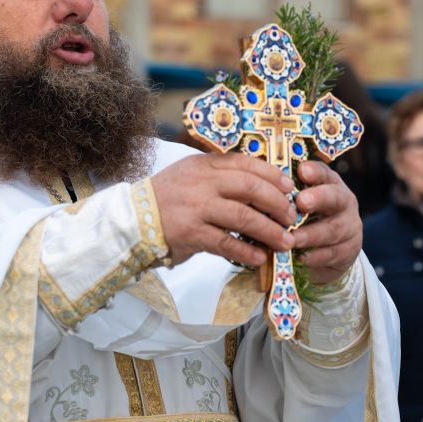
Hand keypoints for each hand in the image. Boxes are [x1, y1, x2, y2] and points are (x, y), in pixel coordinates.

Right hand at [150, 153, 297, 266]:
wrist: (131, 219)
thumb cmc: (167, 198)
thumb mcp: (191, 175)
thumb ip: (220, 177)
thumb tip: (260, 188)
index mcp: (205, 165)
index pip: (246, 163)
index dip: (272, 175)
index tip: (288, 187)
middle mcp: (202, 183)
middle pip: (251, 188)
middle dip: (277, 203)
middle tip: (291, 217)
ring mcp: (197, 208)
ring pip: (244, 216)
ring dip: (269, 231)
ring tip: (285, 242)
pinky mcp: (192, 234)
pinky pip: (226, 243)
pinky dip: (246, 251)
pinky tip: (259, 258)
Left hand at [290, 161, 361, 284]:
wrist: (329, 249)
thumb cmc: (306, 219)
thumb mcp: (298, 203)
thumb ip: (284, 196)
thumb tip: (257, 190)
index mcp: (329, 184)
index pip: (323, 173)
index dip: (314, 171)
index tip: (302, 171)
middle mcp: (343, 201)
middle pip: (335, 197)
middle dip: (318, 198)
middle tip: (301, 202)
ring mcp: (349, 226)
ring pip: (333, 229)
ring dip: (311, 234)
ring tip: (292, 238)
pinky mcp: (349, 250)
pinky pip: (333, 253)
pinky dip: (315, 256)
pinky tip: (301, 257)